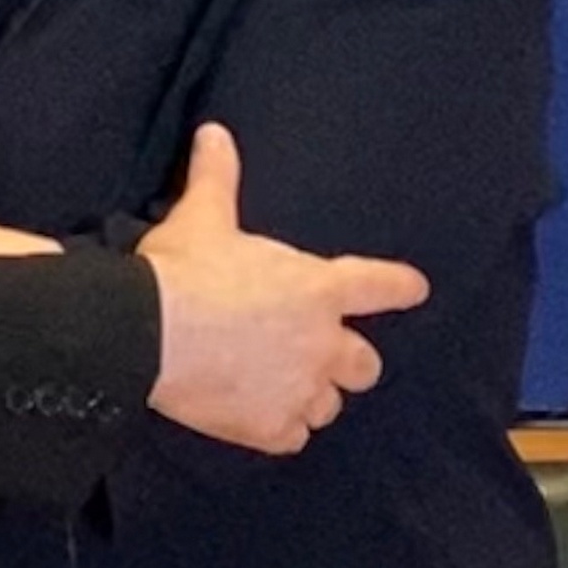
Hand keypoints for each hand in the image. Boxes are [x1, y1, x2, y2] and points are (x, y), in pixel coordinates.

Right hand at [139, 123, 429, 454]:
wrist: (150, 334)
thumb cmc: (186, 270)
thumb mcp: (202, 215)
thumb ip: (218, 176)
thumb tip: (215, 132)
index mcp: (316, 290)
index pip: (376, 285)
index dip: (398, 286)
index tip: (417, 288)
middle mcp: (321, 345)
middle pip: (364, 364)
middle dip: (349, 358)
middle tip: (320, 349)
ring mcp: (299, 392)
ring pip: (329, 404)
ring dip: (313, 393)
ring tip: (284, 384)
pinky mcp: (271, 429)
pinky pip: (293, 436)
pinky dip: (282, 426)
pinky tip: (261, 415)